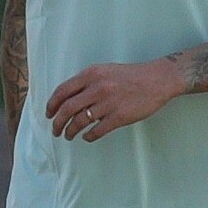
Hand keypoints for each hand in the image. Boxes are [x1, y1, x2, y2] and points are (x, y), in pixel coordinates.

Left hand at [46, 59, 185, 141]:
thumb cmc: (133, 76)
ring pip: (80, 121)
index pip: (62, 91)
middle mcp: (98, 87)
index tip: (49, 114)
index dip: (51, 105)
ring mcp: (109, 103)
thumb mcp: (106, 71)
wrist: (159, 79)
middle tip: (55, 130)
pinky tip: (87, 137)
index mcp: (92, 74)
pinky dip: (88, 136)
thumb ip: (88, 82)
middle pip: (67, 109)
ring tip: (69, 135)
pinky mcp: (120, 116)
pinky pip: (97, 130)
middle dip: (57, 122)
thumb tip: (69, 100)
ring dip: (70, 131)